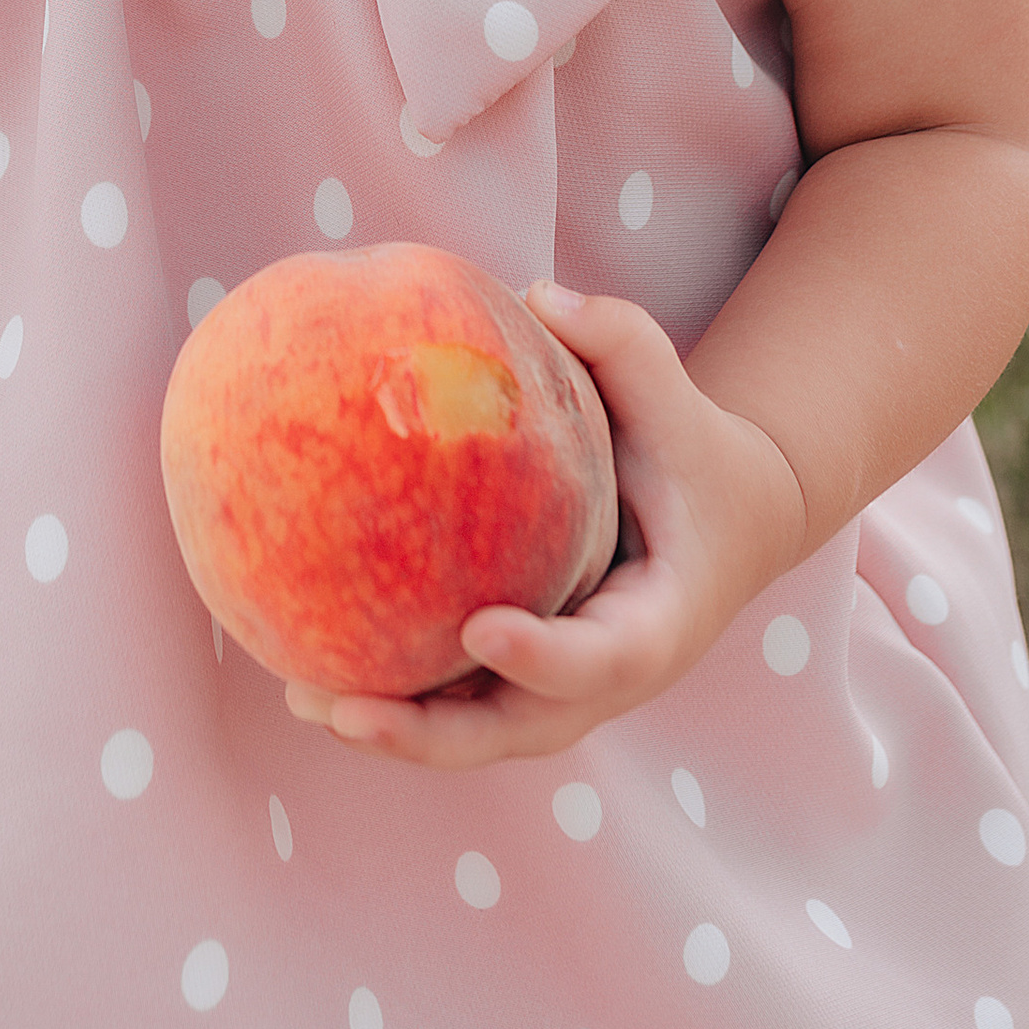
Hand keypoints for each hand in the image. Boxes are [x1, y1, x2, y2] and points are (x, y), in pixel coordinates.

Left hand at [282, 285, 808, 771]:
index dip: (544, 657)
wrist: (725, 523)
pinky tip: (310, 676)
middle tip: (348, 711)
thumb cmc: (691, 449)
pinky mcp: (527, 682)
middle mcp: (609, 676)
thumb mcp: (673, 393)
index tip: (479, 630)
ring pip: (477, 734)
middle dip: (433, 734)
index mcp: (659, 618)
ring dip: (395, 731)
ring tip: (304, 699)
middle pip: (520, 729)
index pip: (605, 657)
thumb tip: (535, 295)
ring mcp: (566, 691)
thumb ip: (621, 340)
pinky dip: (396, 702)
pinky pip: (459, 704)